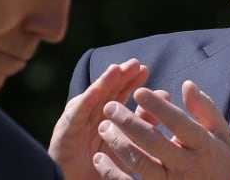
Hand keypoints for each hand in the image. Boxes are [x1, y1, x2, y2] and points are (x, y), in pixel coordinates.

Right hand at [49, 59, 148, 178]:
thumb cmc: (104, 166)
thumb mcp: (130, 144)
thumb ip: (145, 121)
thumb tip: (164, 95)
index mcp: (107, 116)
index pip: (119, 94)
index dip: (130, 81)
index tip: (144, 70)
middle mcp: (91, 114)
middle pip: (107, 91)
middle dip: (120, 76)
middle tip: (134, 63)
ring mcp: (77, 121)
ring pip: (92, 98)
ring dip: (104, 82)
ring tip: (116, 69)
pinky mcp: (65, 133)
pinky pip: (76, 116)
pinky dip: (86, 101)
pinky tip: (96, 91)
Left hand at [94, 80, 229, 179]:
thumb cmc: (219, 163)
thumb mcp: (221, 135)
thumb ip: (205, 109)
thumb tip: (187, 84)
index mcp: (204, 146)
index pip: (179, 122)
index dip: (158, 106)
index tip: (137, 91)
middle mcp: (187, 166)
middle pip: (154, 142)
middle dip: (129, 122)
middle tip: (109, 106)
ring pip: (140, 164)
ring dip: (119, 143)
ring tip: (103, 126)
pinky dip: (112, 173)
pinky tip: (100, 157)